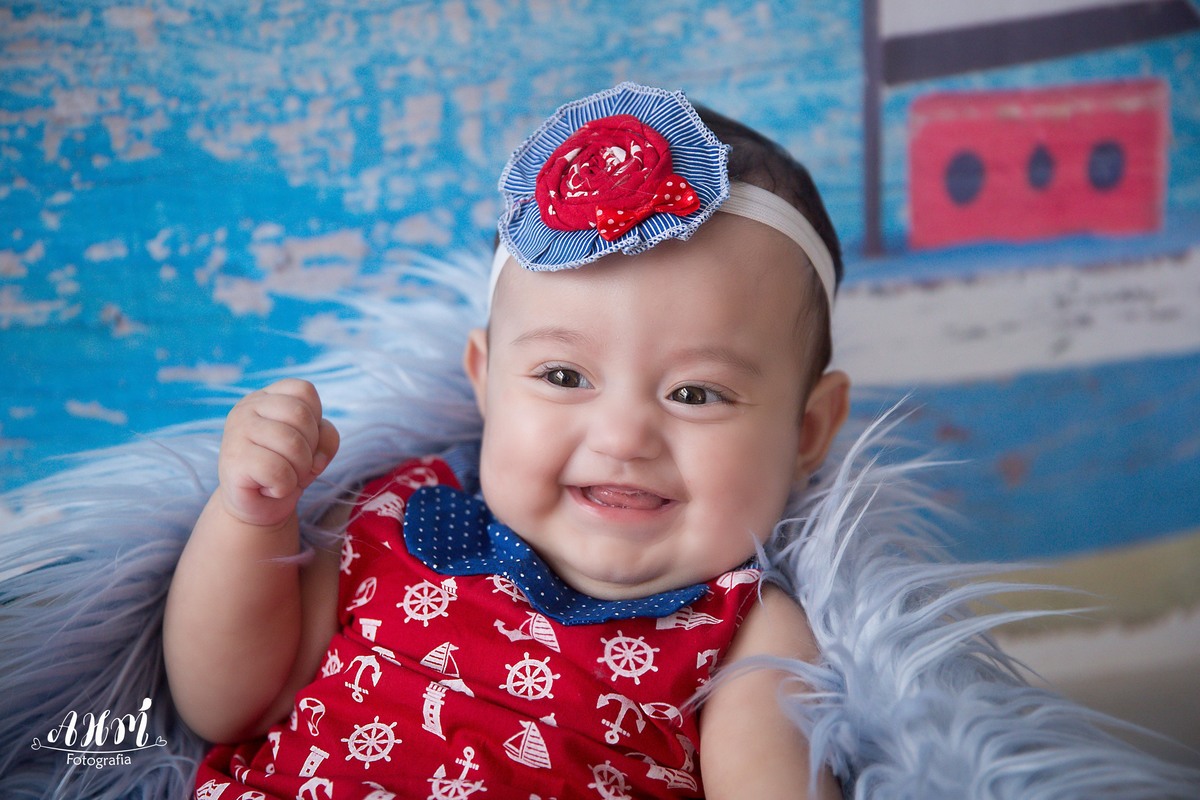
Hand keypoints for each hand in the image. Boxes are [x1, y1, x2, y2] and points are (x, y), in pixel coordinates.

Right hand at [217, 379, 339, 527]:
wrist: (257, 507)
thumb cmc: (287, 468)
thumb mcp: (314, 446)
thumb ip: (326, 437)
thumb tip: (317, 457)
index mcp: (266, 397)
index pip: (304, 391)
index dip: (315, 420)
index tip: (302, 440)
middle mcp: (247, 408)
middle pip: (301, 415)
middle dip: (310, 448)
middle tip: (294, 464)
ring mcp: (236, 432)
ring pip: (293, 444)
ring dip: (300, 470)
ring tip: (284, 477)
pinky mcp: (233, 461)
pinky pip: (278, 471)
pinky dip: (284, 486)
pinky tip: (270, 487)